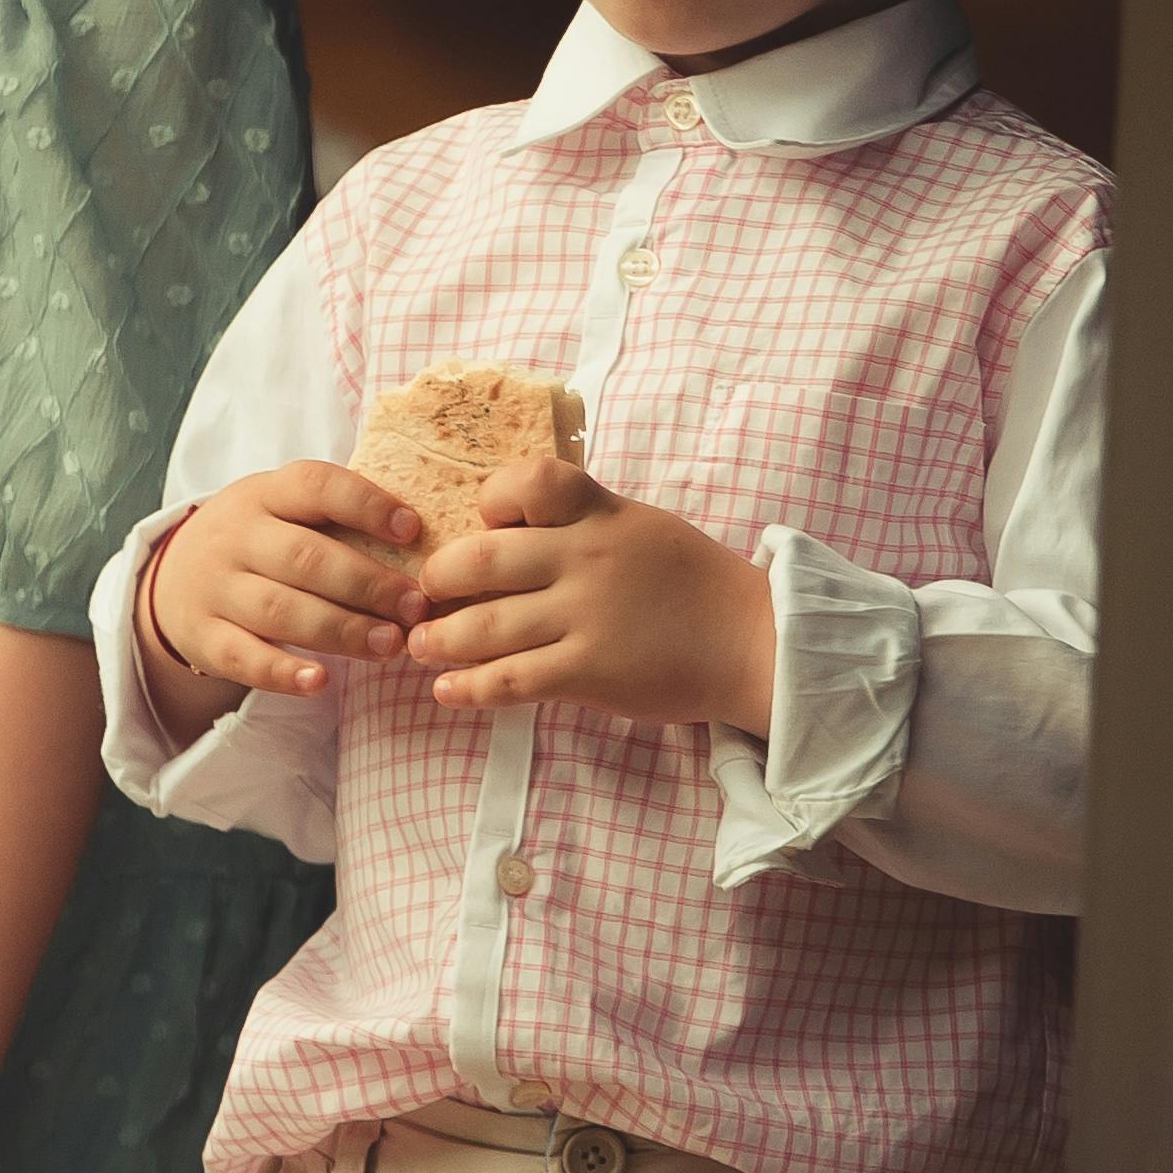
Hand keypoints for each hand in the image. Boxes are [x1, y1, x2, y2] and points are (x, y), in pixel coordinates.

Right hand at [143, 463, 428, 720]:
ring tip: (391, 645)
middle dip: (368, 584)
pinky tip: (321, 681)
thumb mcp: (282, 510)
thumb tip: (425, 543)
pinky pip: (244, 657)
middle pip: (306, 558)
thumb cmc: (258, 541)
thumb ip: (336, 518)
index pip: (316, 487)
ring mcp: (216, 588)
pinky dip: (283, 672)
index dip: (366, 505)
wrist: (172, 576)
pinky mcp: (205, 637)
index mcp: (264, 494)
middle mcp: (236, 537)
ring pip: (282, 610)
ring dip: (342, 630)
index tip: (413, 529)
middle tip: (417, 608)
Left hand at [410, 459, 780, 732]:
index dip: (491, 500)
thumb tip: (506, 531)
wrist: (750, 641)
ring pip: (485, 627)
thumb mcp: (638, 527)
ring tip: (422, 645)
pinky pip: (510, 680)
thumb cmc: (690, 584)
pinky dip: (469, 688)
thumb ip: (581, 524)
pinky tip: (448, 691)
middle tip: (423, 596)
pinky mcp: (589, 671)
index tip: (485, 524)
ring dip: (438, 640)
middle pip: (482, 559)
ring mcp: (586, 616)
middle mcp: (587, 558)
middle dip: (437, 580)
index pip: (529, 481)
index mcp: (600, 513)